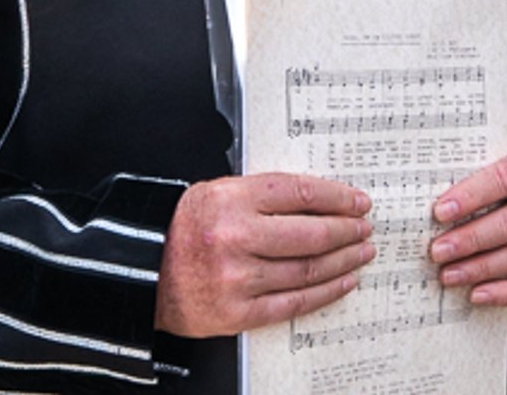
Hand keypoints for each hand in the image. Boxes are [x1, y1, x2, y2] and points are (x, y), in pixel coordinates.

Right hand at [154, 173, 373, 337]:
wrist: (141, 271)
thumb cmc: (183, 228)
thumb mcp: (218, 193)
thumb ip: (264, 194)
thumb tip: (321, 199)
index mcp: (232, 200)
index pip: (301, 194)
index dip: (337, 198)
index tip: (357, 201)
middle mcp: (235, 238)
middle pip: (311, 234)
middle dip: (347, 231)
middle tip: (365, 228)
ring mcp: (237, 279)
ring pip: (307, 270)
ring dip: (343, 262)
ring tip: (360, 254)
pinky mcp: (236, 312)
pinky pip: (293, 304)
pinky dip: (325, 293)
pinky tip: (342, 282)